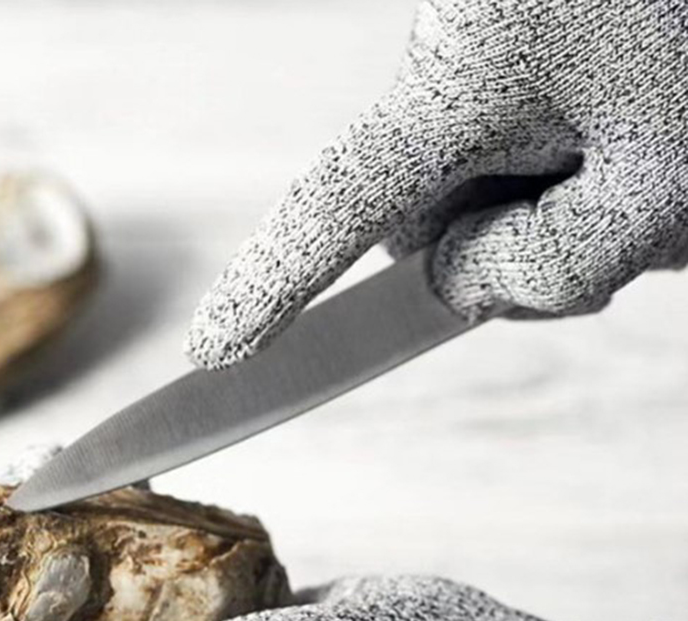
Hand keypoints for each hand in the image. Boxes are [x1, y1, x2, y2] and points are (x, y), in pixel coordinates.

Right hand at [186, 0, 687, 367]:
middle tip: (614, 227)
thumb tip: (451, 281)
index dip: (267, 287)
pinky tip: (630, 142)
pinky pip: (500, 140)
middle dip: (494, 250)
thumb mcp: (659, 194)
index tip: (212, 353)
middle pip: (420, 212)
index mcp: (469, 75)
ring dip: (540, 213)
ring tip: (640, 170)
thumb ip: (542, 270)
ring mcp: (477, 35)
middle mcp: (452, 45)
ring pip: (467, 183)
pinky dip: (558, 171)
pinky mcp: (507, 33)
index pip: (335, 205)